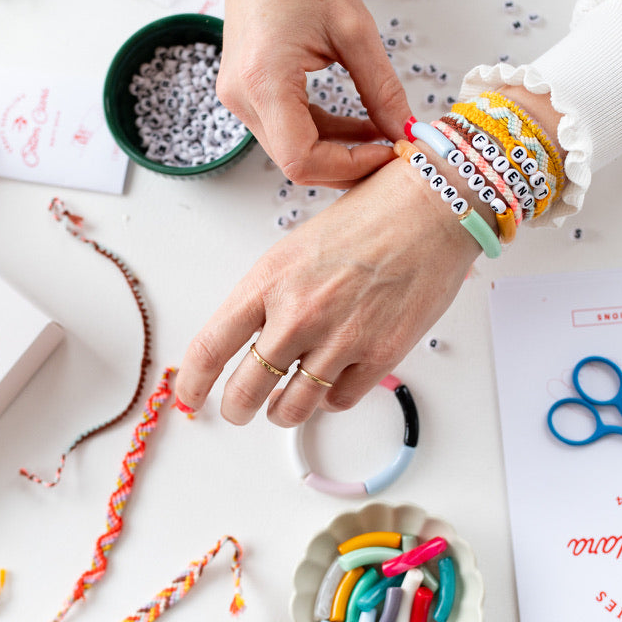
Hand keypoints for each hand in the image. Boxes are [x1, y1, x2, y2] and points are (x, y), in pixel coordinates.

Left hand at [175, 157, 482, 425]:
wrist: (431, 209)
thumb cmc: (368, 217)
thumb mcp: (297, 247)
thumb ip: (270, 295)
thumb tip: (252, 340)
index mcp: (268, 280)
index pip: (211, 346)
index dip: (192, 382)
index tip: (190, 396)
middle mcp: (298, 313)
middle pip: (246, 390)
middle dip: (238, 409)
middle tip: (241, 410)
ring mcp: (340, 338)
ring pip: (293, 408)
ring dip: (283, 413)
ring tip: (284, 406)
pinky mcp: (380, 355)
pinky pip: (340, 402)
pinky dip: (331, 400)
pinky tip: (333, 383)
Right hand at [195, 0, 411, 186]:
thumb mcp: (354, 29)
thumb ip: (382, 89)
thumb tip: (404, 131)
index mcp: (265, 80)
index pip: (303, 159)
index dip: (349, 167)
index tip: (388, 152)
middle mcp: (243, 98)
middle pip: (297, 163)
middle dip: (347, 166)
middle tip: (391, 152)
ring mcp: (240, 99)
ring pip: (293, 151)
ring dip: (338, 152)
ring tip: (380, 134)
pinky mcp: (248, 94)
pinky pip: (288, 131)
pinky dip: (323, 135)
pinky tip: (357, 124)